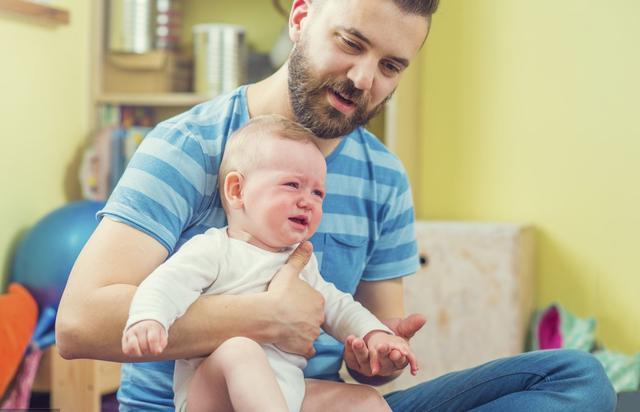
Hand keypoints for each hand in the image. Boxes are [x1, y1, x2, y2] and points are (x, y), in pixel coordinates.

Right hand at [121, 319, 167, 356]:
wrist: (144, 322)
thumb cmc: (155, 332)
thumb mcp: (162, 335)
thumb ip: (162, 343)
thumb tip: (158, 351)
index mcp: (151, 326)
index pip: (152, 340)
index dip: (155, 349)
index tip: (157, 351)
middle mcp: (140, 328)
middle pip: (143, 345)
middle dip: (148, 351)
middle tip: (150, 349)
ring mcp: (131, 332)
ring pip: (132, 346)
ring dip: (139, 353)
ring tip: (143, 351)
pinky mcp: (124, 338)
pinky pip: (126, 350)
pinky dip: (132, 353)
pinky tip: (137, 350)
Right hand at [267, 241, 324, 357]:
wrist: (266, 315)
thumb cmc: (277, 293)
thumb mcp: (289, 272)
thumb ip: (300, 258)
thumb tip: (308, 243)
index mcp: (318, 300)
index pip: (315, 302)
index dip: (304, 303)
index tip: (293, 303)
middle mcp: (319, 318)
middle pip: (314, 318)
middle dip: (305, 318)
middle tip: (289, 316)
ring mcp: (312, 333)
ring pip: (311, 333)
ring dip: (303, 332)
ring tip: (288, 328)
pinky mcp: (304, 347)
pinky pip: (308, 350)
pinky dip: (303, 348)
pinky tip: (294, 344)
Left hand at [343, 313, 425, 376]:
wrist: (373, 337)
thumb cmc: (392, 337)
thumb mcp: (402, 329)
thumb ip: (410, 325)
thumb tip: (423, 317)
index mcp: (398, 360)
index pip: (400, 361)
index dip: (398, 357)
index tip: (396, 351)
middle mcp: (384, 367)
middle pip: (383, 364)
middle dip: (381, 355)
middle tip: (381, 346)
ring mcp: (368, 366)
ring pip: (365, 362)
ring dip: (361, 351)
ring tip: (357, 340)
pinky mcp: (355, 363)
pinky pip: (351, 358)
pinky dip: (349, 348)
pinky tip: (350, 338)